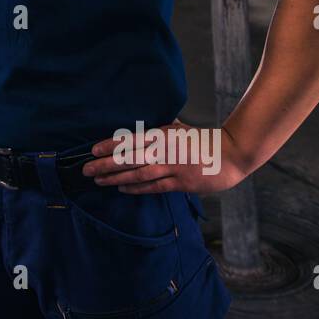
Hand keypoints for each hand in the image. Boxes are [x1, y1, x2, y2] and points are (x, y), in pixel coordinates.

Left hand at [80, 121, 251, 194]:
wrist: (231, 153)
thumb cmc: (203, 141)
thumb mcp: (179, 130)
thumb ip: (161, 131)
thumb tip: (142, 131)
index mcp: (163, 134)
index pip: (131, 139)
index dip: (110, 145)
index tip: (93, 150)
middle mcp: (164, 150)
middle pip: (129, 158)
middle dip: (105, 164)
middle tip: (86, 169)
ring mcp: (172, 166)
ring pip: (138, 174)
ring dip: (116, 178)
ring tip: (99, 180)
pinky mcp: (181, 182)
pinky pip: (153, 186)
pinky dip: (136, 188)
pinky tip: (122, 189)